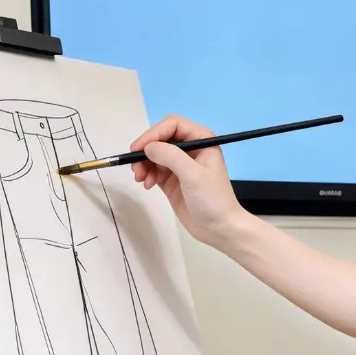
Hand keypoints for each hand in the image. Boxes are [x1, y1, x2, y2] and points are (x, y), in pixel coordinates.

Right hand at [130, 116, 245, 248]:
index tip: (139, 149)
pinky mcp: (172, 180)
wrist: (220, 229)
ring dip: (143, 164)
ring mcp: (180, 165)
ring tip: (141, 179)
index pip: (172, 125)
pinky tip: (147, 185)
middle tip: (136, 167)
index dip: (154, 134)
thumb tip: (148, 147)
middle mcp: (190, 148)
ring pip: (154, 155)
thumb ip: (171, 156)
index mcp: (201, 139)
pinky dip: (147, 174)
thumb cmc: (213, 199)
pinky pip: (153, 170)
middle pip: (160, 139)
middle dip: (146, 151)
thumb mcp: (193, 175)